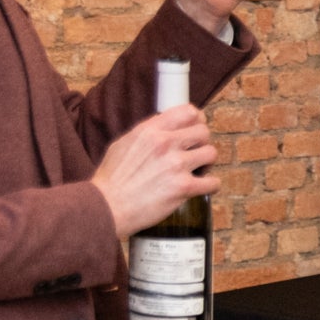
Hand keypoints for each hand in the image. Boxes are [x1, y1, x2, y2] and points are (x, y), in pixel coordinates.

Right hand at [94, 104, 217, 238]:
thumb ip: (146, 134)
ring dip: (207, 163)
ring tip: (197, 171)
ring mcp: (176, 165)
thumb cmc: (111, 179)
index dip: (197, 120)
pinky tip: (201, 187)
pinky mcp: (183, 187)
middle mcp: (165, 143)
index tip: (196, 128)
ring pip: (211, 153)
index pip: (188, 112)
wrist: (105, 207)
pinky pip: (213, 182)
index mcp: (150, 130)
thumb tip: (164, 128)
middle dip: (202, 143)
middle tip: (195, 154)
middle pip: (203, 131)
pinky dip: (210, 186)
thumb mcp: (123, 144)